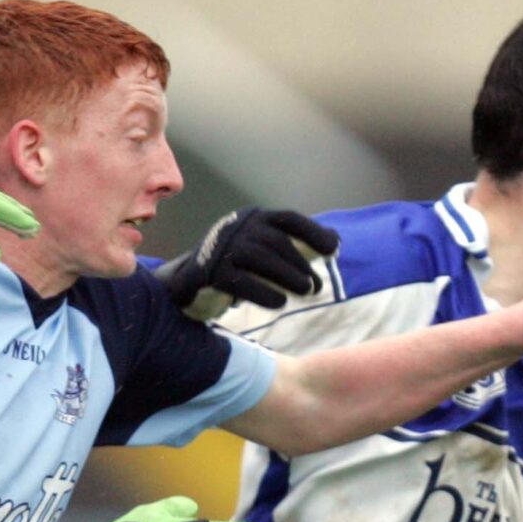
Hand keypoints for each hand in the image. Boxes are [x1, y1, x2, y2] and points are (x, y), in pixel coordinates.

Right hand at [157, 207, 340, 317]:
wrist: (187, 282)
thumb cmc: (234, 265)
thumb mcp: (262, 248)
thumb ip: (293, 243)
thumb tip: (335, 240)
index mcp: (252, 218)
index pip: (287, 219)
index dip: (313, 233)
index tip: (334, 249)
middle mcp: (236, 228)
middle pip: (276, 242)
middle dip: (301, 264)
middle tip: (316, 287)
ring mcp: (221, 249)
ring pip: (260, 258)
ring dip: (288, 276)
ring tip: (306, 292)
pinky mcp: (210, 272)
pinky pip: (241, 281)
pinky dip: (264, 292)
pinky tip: (280, 302)